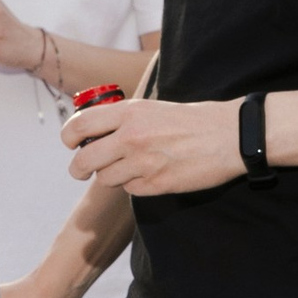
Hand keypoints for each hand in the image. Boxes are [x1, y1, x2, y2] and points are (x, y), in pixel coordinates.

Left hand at [62, 91, 236, 196]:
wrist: (229, 135)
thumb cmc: (192, 120)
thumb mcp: (152, 108)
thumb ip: (123, 119)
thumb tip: (95, 132)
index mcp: (129, 112)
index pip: (79, 125)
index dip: (68, 138)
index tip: (71, 144)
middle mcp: (131, 137)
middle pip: (84, 160)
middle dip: (78, 168)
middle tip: (81, 170)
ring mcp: (143, 162)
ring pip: (105, 178)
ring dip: (110, 176)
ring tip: (126, 168)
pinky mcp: (157, 184)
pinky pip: (130, 189)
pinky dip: (134, 185)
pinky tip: (149, 174)